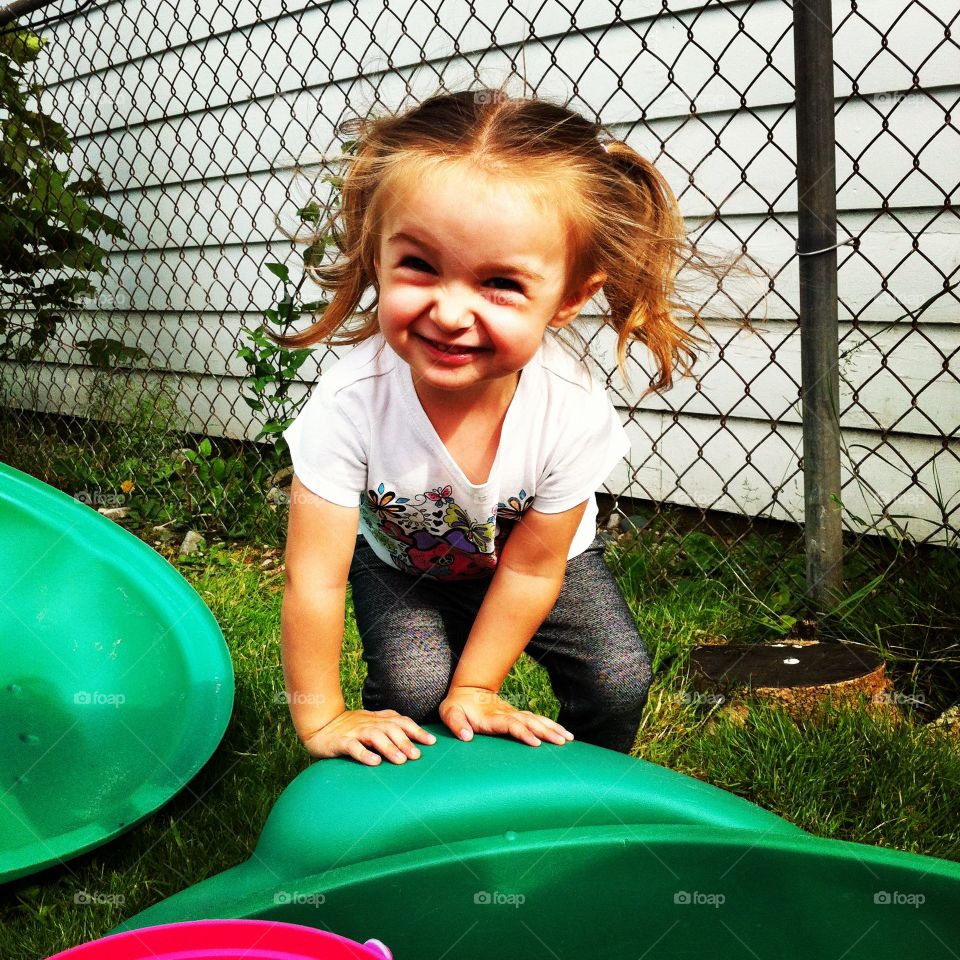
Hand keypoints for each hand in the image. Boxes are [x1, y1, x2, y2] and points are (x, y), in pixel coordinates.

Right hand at [302, 708, 436, 765]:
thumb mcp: (372, 722)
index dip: (417, 730)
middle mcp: (369, 723)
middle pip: (390, 729)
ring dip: (389, 748)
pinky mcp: (340, 742)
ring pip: (375, 737)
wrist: (319, 724)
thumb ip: (389, 725)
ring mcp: (355, 732)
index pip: (401, 721)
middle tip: (417, 756)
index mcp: (378, 719)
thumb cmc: (350, 727)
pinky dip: (364, 754)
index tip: (431, 742)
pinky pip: (353, 747)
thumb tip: (414, 735)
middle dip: (405, 742)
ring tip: (401, 760)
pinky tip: (374, 762)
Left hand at [438, 685, 574, 746]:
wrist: (468, 690)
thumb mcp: (449, 713)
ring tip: (568, 738)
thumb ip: (456, 724)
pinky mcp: (518, 716)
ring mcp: (514, 714)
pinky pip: (538, 720)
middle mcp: (507, 715)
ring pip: (537, 720)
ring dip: (552, 728)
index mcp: (492, 717)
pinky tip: (564, 733)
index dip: (523, 733)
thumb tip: (466, 737)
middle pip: (529, 722)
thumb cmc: (457, 706)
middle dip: (546, 732)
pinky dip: (552, 726)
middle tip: (561, 742)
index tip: (535, 743)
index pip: (511, 725)